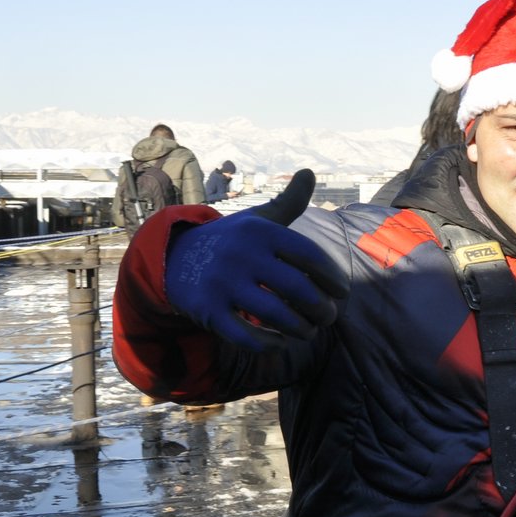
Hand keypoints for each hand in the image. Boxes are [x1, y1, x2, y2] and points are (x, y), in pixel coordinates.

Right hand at [165, 169, 348, 351]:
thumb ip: (288, 202)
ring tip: (309, 331)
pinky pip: (246, 336)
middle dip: (321, 309)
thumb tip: (309, 172)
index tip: (341, 292)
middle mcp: (242, 255)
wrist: (174, 258)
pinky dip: (269, 344)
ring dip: (301, 329)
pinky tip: (281, 342)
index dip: (332, 278)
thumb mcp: (257, 220)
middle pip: (297, 289)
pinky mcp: (207, 310)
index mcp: (260, 232)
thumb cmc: (232, 241)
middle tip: (327, 317)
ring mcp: (223, 283)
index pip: (309, 256)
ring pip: (276, 316)